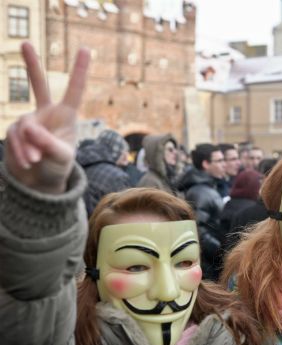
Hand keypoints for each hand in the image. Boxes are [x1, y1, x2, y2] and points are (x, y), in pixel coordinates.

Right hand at [4, 42, 89, 193]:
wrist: (41, 182)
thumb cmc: (58, 167)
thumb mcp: (60, 157)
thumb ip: (47, 143)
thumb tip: (28, 127)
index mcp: (66, 115)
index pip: (74, 90)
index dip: (79, 70)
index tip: (85, 49)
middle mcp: (47, 113)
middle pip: (38, 85)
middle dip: (31, 64)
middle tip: (25, 43)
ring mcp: (29, 120)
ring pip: (23, 126)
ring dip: (27, 145)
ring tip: (35, 160)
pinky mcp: (15, 131)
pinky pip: (14, 137)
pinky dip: (19, 150)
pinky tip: (28, 162)